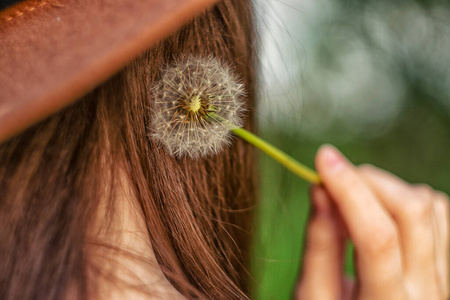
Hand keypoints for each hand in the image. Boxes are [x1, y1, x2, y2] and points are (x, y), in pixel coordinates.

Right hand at [296, 145, 448, 299]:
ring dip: (390, 188)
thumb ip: (319, 247)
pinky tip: (383, 209)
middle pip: (413, 211)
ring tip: (357, 199)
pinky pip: (443, 215)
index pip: (377, 237)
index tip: (323, 158)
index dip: (349, 190)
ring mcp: (446, 279)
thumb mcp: (314, 297)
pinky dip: (410, 198)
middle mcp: (428, 292)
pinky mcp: (449, 266)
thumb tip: (320, 190)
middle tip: (335, 178)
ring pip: (434, 206)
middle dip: (369, 181)